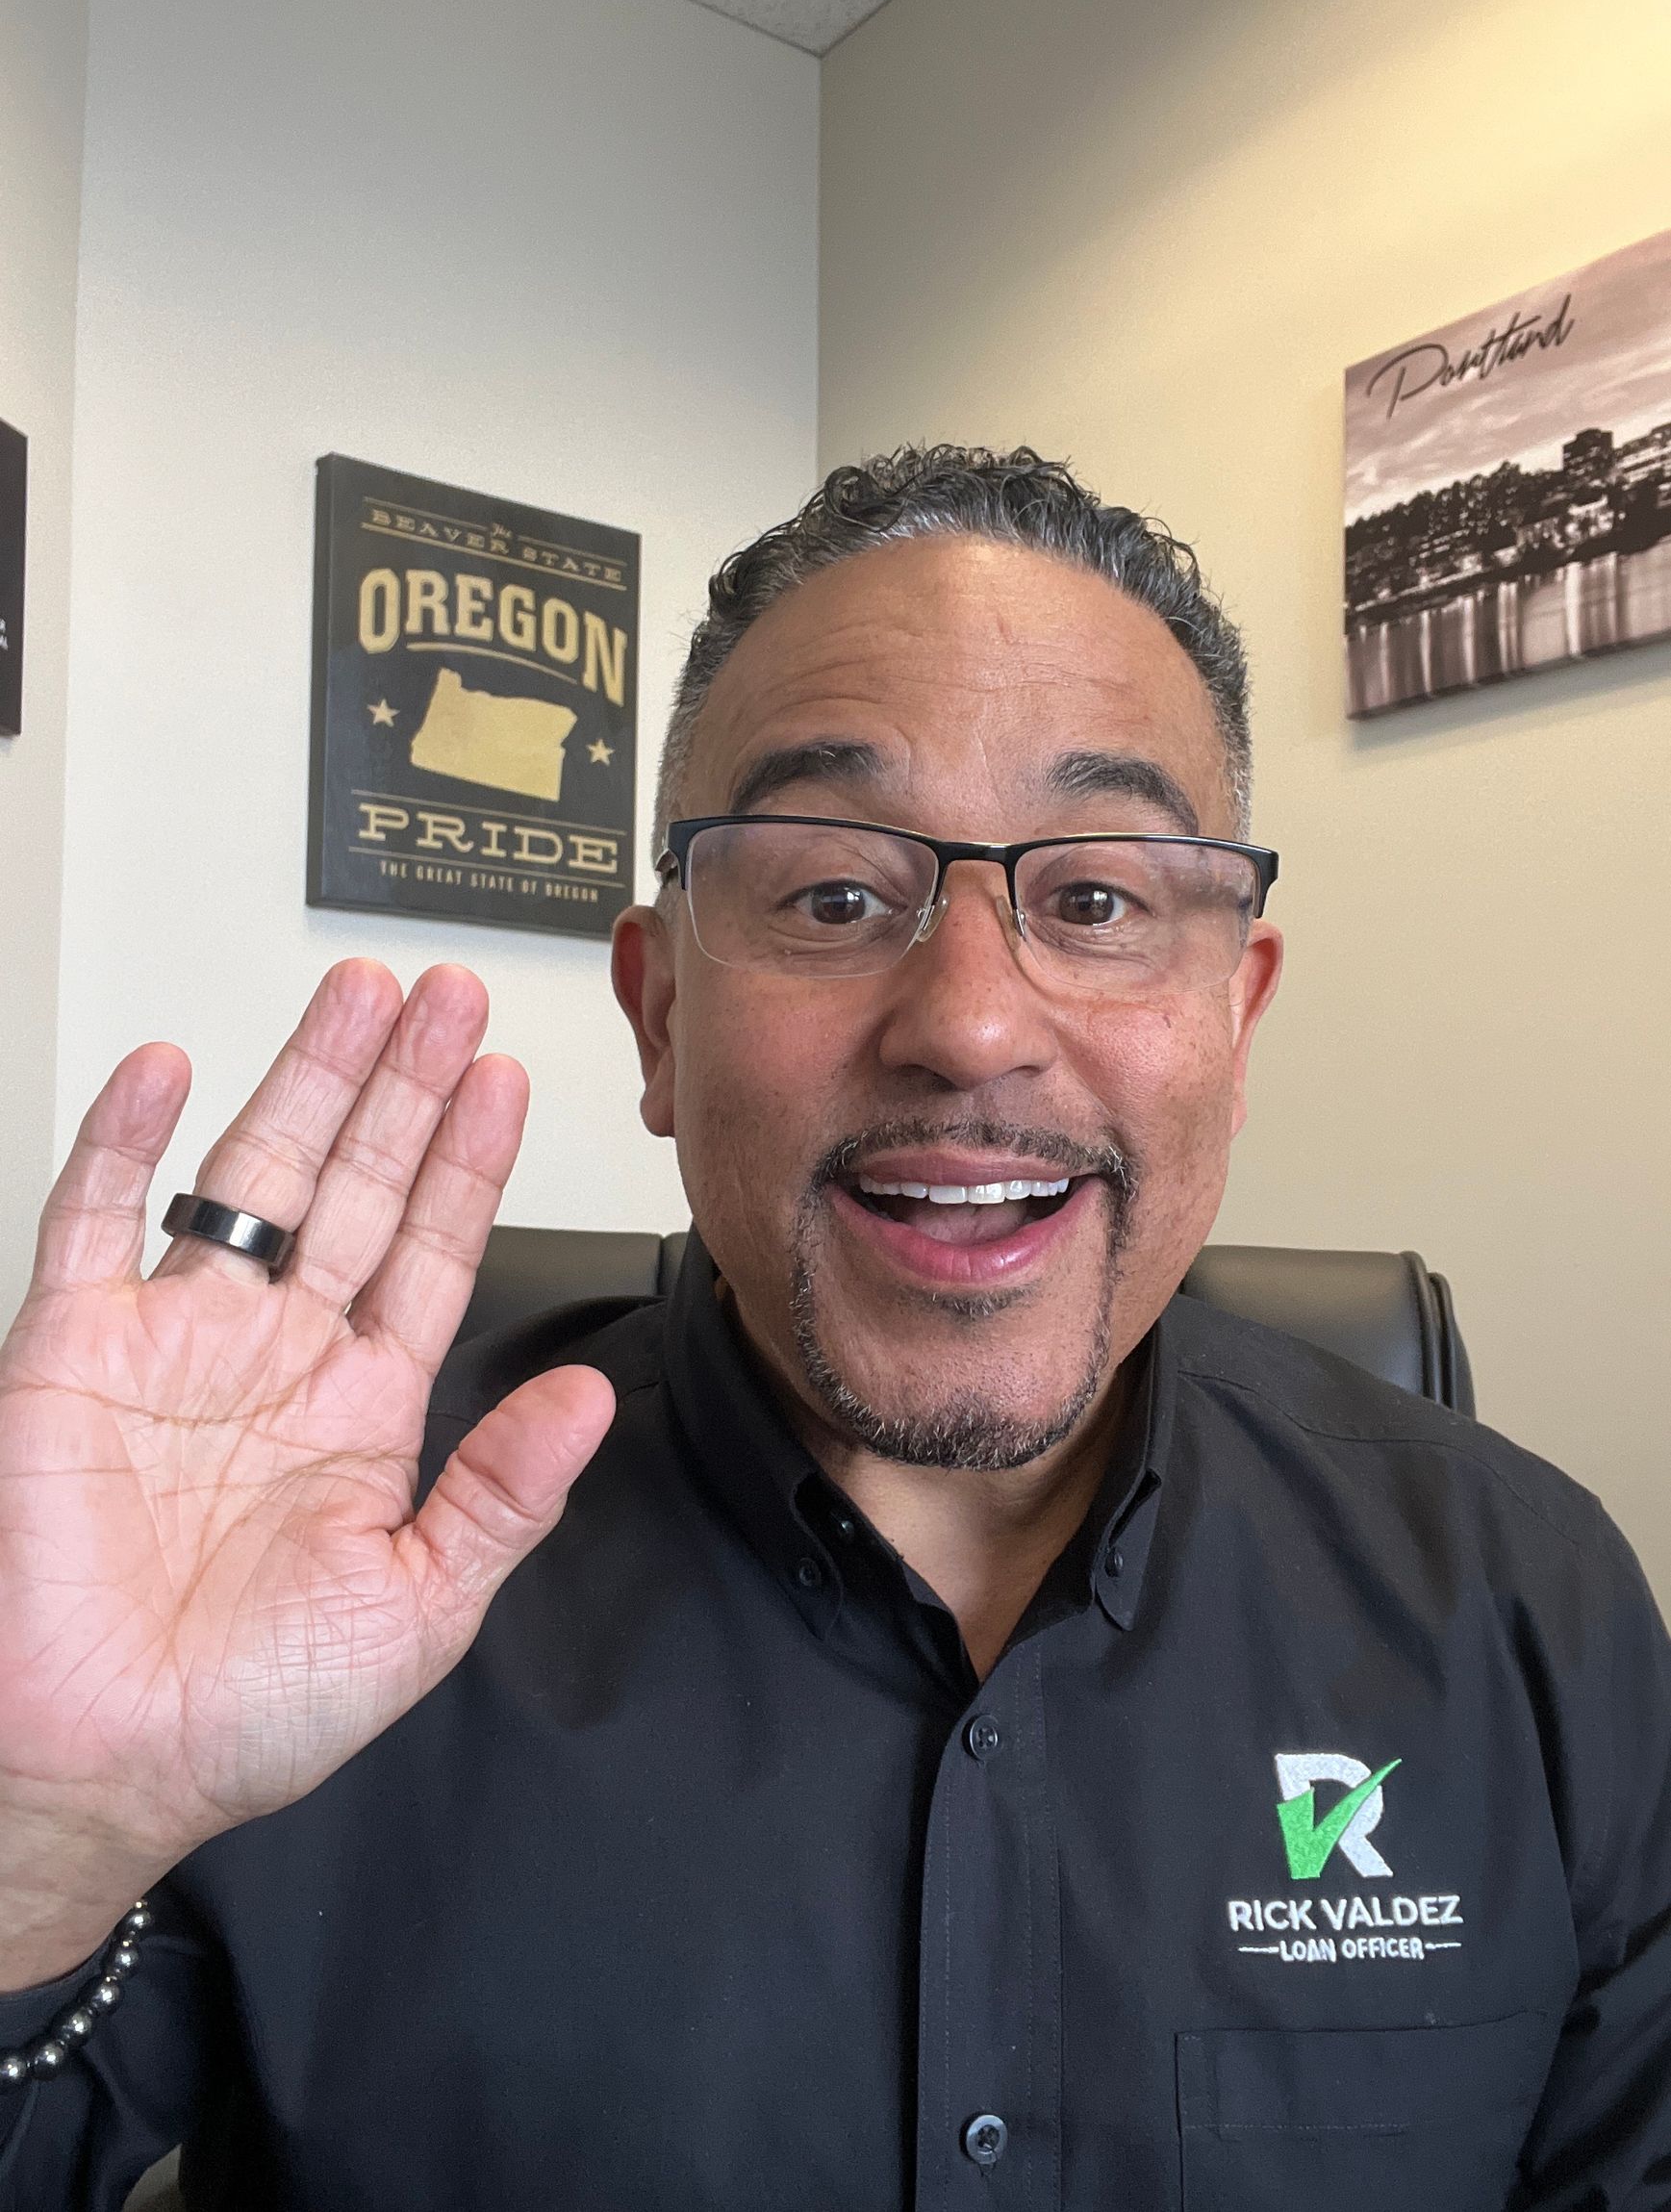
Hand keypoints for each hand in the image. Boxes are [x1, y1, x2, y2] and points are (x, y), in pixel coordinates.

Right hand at [0, 961, 614, 1918]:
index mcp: (360, 1407)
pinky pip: (93, 1220)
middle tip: (448, 998)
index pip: (430, 1251)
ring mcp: (174, 1341)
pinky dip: (124, 1141)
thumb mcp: (416, 1606)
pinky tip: (168, 1068)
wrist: (93, 1768)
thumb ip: (504, 1493)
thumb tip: (590, 1399)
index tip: (506, 1081)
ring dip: (302, 1083)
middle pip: (355, 1186)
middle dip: (403, 1088)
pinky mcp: (69, 1351)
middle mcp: (273, 1355)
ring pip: (249, 1177)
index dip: (467, 1163)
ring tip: (356, 1000)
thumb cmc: (246, 1709)